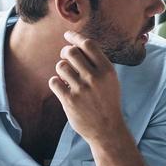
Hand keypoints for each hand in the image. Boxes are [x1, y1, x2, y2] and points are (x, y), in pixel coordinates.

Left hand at [49, 31, 126, 145]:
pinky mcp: (69, 100)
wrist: (107, 129)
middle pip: (71, 51)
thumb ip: (98, 63)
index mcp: (107, 70)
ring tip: (66, 77)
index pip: (88, 45)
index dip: (75, 37)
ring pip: (61, 66)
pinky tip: (62, 88)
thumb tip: (78, 44)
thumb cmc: (107, 101)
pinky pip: (54, 81)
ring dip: (61, 68)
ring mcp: (81, 89)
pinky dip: (56, 82)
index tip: (67, 35)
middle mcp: (94, 78)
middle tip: (65, 57)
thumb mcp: (111, 80)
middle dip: (65, 52)